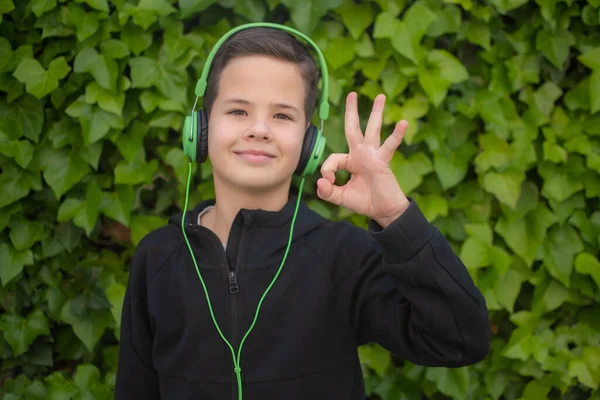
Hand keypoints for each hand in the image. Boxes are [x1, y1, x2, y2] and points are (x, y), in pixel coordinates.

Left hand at [317, 92, 409, 227]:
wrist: (384, 211)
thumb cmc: (364, 202)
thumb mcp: (341, 198)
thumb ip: (328, 192)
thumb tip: (320, 182)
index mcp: (351, 161)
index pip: (334, 158)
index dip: (327, 169)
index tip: (329, 182)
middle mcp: (361, 154)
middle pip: (353, 129)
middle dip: (351, 111)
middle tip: (352, 94)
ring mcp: (373, 156)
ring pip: (373, 131)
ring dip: (376, 113)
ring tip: (381, 97)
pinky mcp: (383, 162)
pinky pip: (389, 147)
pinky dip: (396, 136)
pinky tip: (403, 123)